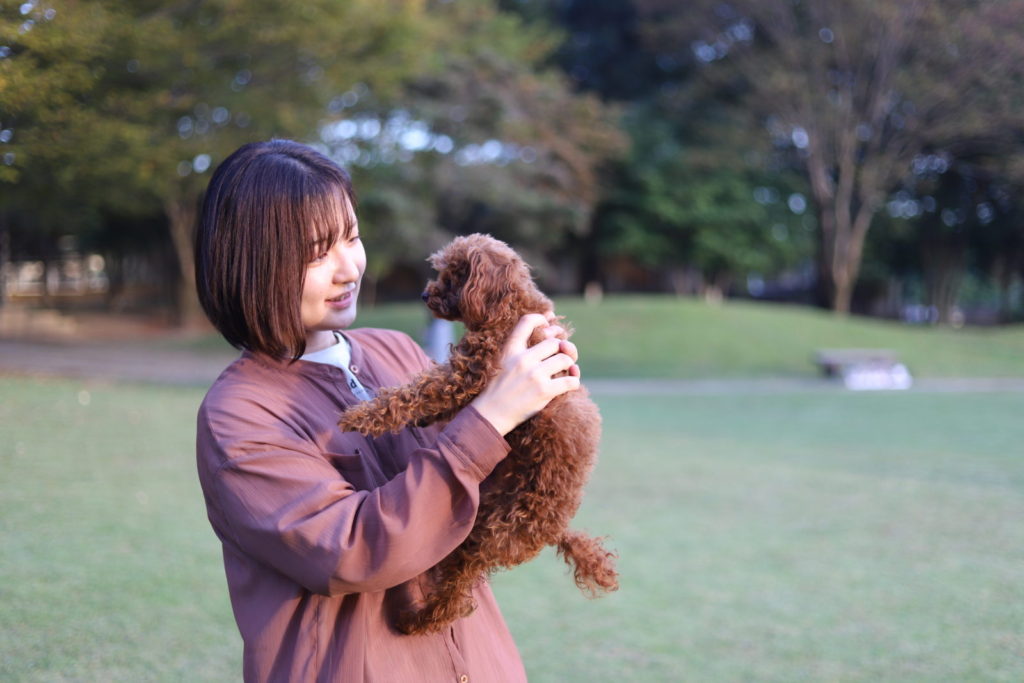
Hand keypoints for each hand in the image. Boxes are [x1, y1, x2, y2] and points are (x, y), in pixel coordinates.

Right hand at [470, 313, 580, 435]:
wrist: (491, 414)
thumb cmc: (499, 389)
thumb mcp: (502, 362)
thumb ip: (519, 350)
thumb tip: (549, 336)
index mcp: (511, 350)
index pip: (527, 321)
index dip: (541, 318)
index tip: (549, 324)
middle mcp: (523, 359)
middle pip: (554, 343)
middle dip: (562, 349)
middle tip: (563, 357)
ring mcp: (534, 375)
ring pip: (565, 359)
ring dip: (570, 365)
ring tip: (567, 371)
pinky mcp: (544, 391)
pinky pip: (571, 381)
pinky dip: (574, 381)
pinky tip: (570, 383)